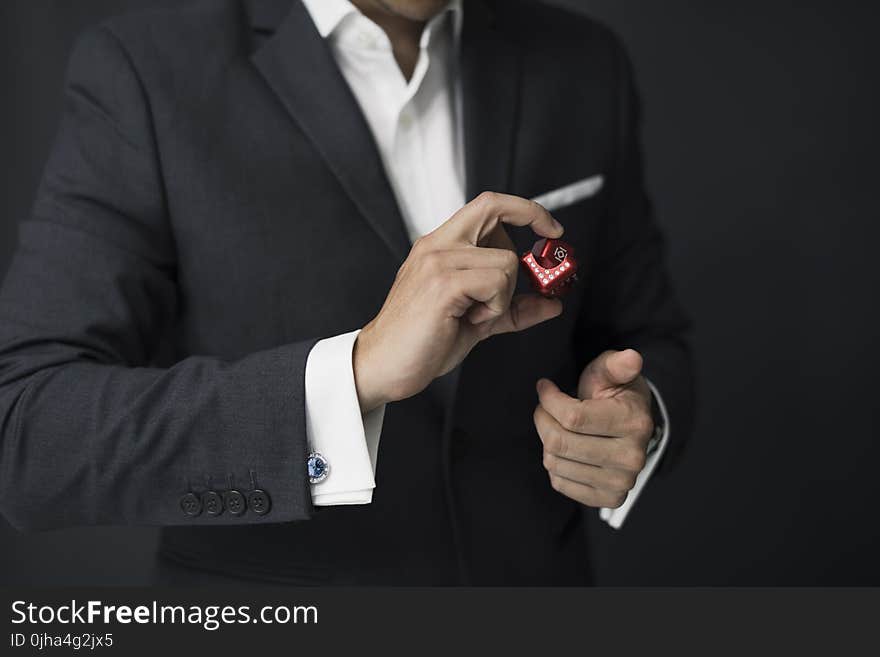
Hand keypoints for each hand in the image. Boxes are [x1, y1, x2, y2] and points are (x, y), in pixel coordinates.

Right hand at [354, 192, 564, 411]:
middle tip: (514, 287)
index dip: (526, 209)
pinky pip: (497, 283)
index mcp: (440, 246)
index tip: (549, 228)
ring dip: (502, 296)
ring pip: (505, 260)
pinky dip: (495, 307)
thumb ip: (513, 307)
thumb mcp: (477, 321)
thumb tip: (550, 303)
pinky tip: (470, 319)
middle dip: (522, 248)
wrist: (384, 366)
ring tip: (474, 315)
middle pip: (496, 213)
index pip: (489, 204)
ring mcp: (438, 261)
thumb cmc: (421, 342)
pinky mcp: (443, 283)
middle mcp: (437, 245)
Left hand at [534, 349, 653, 508]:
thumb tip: (631, 358)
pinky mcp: (608, 499)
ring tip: (556, 426)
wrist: (631, 426)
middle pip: (559, 442)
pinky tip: (566, 450)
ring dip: (546, 441)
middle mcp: (632, 458)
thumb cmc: (614, 394)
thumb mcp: (613, 372)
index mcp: (635, 423)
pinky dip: (555, 464)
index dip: (549, 400)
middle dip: (542, 419)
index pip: (572, 418)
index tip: (544, 387)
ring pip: (555, 463)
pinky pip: (561, 484)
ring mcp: (621, 482)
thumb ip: (616, 364)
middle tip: (544, 407)